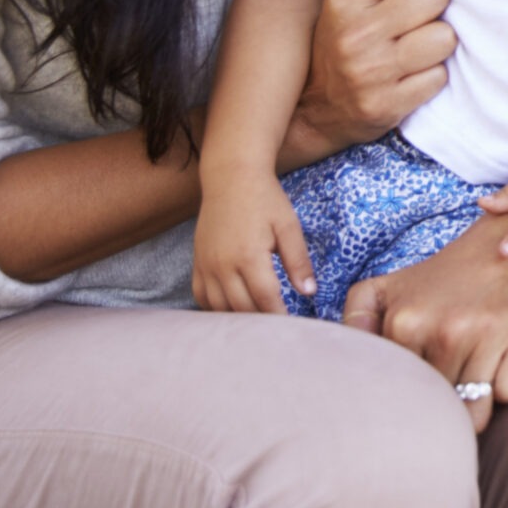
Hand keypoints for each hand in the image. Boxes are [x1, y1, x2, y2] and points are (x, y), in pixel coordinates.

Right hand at [191, 173, 313, 313]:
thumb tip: (309, 292)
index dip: (279, 316)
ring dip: (238, 318)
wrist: (231, 177)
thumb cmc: (265, 199)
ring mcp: (206, 265)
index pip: (265, 299)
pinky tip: (232, 310)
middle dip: (261, 322)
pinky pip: (201, 297)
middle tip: (277, 329)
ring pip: (219, 308)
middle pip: (241, 308)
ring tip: (257, 323)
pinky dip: (215, 309)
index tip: (291, 327)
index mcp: (248, 256)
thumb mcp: (288, 226)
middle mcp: (223, 265)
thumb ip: (298, 261)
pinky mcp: (198, 263)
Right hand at [284, 0, 455, 168]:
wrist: (312, 111)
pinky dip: (430, 77)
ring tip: (415, 48)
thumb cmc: (339, 42)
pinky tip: (410, 76)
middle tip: (414, 20)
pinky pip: (439, 77)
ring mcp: (372, 73)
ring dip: (436, 44)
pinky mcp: (387, 106)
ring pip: (445, 37)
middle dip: (432, 7)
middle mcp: (356, 34)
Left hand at [342, 216, 507, 432]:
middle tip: (445, 394)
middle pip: (438, 410)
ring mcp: (490, 334)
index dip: (408, 401)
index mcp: (407, 323)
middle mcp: (447, 330)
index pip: (399, 394)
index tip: (414, 395)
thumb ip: (355, 317)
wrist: (507, 248)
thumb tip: (340, 352)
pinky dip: (507, 389)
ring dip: (474, 408)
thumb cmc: (444, 280)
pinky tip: (501, 365)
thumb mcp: (389, 287)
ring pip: (476, 414)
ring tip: (472, 384)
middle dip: (440, 410)